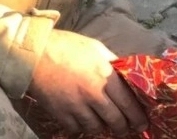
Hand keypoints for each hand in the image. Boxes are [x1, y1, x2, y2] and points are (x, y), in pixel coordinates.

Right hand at [27, 29, 147, 136]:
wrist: (34, 54)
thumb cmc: (67, 47)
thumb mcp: (97, 49)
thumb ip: (112, 63)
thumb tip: (125, 73)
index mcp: (105, 76)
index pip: (127, 102)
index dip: (137, 116)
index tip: (143, 124)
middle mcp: (93, 94)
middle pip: (114, 119)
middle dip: (123, 127)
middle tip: (127, 129)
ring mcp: (76, 106)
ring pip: (96, 127)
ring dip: (103, 128)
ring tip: (107, 126)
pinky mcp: (60, 113)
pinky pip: (76, 128)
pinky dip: (82, 129)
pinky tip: (85, 124)